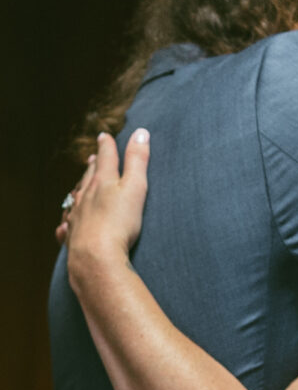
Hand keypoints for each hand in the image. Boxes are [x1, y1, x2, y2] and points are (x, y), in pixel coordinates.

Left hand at [59, 130, 149, 286]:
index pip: (105, 158)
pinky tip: (65, 223)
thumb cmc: (119, 223)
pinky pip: (68, 225)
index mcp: (102, 182)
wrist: (95, 256)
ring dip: (80, 189)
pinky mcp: (73, 236)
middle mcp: (85, 195)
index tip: (104, 136)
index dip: (107, 146)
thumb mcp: (135, 188)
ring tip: (80, 186)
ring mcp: (76, 215)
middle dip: (92, 165)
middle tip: (92, 157)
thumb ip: (138, 160)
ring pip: (76, 198)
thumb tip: (141, 133)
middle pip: (89, 176)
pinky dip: (67, 220)